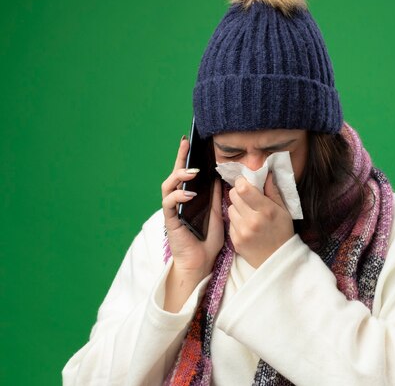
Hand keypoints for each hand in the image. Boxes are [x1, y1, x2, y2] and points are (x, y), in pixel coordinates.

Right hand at [161, 136, 223, 276]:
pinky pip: (169, 204)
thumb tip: (218, 177)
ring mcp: (172, 210)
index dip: (186, 157)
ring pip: (167, 185)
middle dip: (179, 159)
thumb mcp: (217, 213)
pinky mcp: (170, 220)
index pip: (186, 174)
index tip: (190, 141)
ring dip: (179, 176)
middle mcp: (178, 201)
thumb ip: (215, 196)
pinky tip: (188, 194)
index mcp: (189, 198)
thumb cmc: (208, 241)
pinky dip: (178, 196)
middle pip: (174, 175)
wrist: (202, 263)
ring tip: (193, 173)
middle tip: (186, 145)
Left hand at [228, 172, 293, 267]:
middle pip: (233, 195)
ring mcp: (242, 232)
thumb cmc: (283, 232)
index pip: (243, 188)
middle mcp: (252, 220)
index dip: (242, 182)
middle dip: (239, 193)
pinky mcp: (235, 241)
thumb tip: (265, 173)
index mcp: (266, 210)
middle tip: (247, 197)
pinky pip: (230, 222)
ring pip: (230, 208)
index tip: (246, 183)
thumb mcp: (283, 210)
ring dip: (237, 207)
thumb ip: (272, 191)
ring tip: (248, 214)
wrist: (278, 260)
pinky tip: (247, 226)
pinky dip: (237, 221)